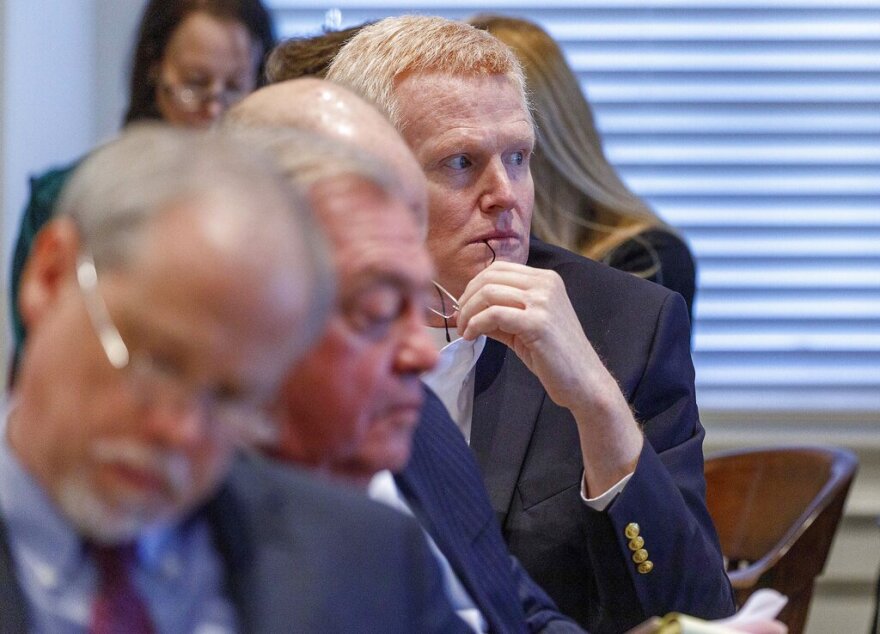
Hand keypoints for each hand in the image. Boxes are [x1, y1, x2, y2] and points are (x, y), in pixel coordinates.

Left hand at [456, 261, 642, 493]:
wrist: (584, 381)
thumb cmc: (555, 357)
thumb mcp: (524, 327)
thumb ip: (499, 314)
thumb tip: (466, 310)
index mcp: (546, 279)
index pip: (499, 268)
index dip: (474, 285)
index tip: (464, 306)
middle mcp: (546, 284)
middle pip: (490, 277)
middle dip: (467, 297)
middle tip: (460, 318)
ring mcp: (543, 301)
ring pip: (489, 293)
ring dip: (468, 312)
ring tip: (464, 329)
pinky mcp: (538, 322)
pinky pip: (494, 314)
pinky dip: (476, 324)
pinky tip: (471, 336)